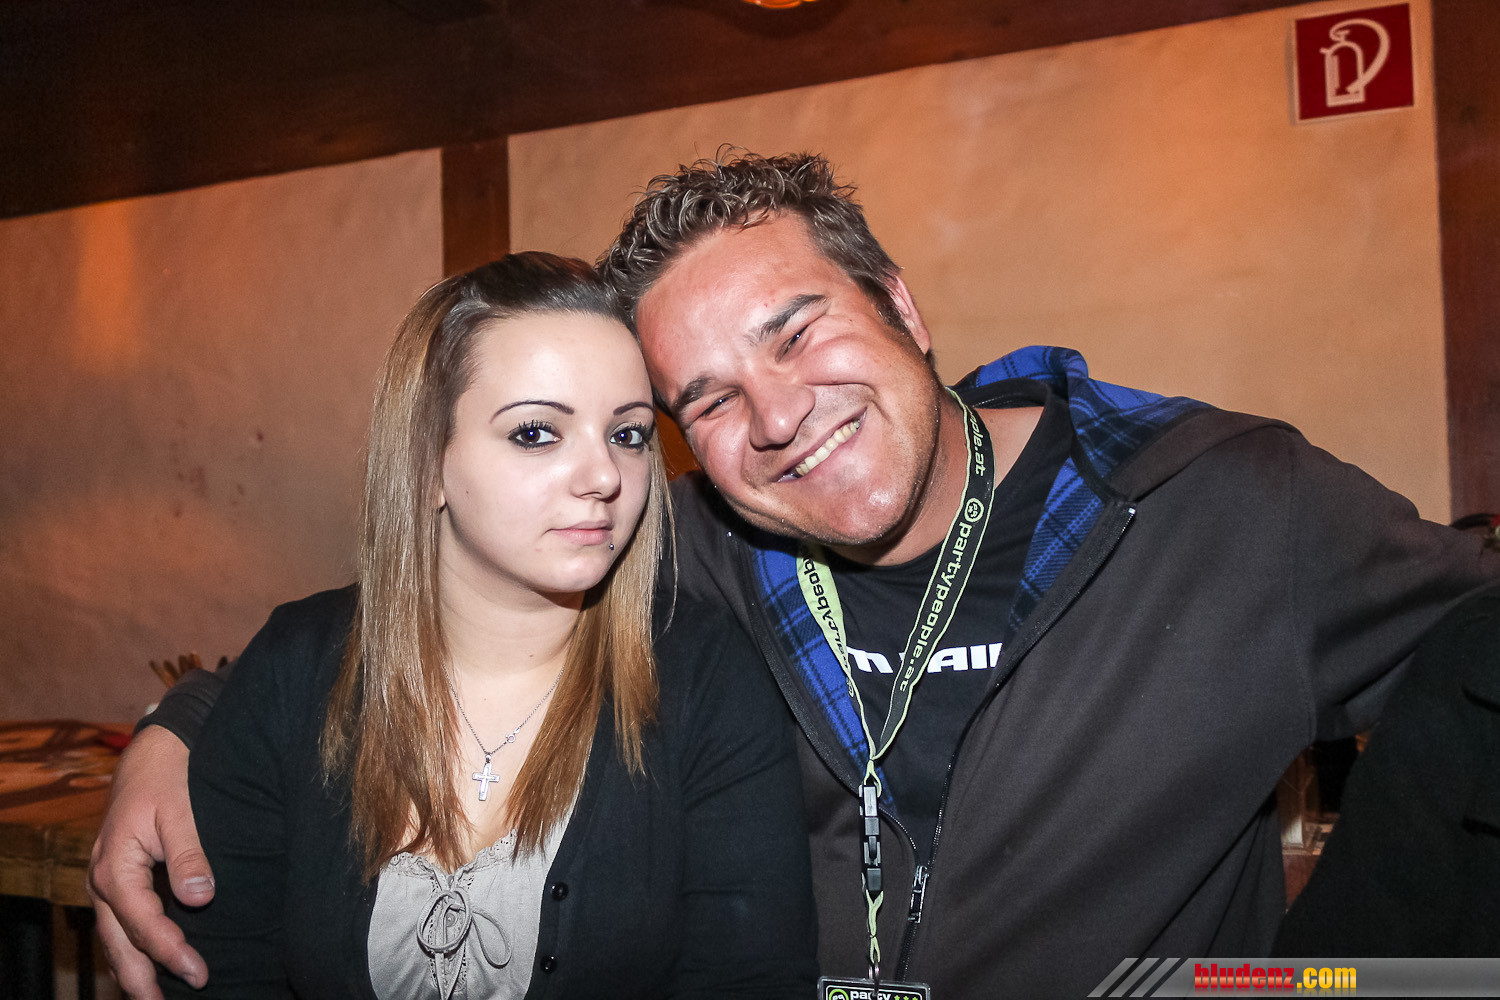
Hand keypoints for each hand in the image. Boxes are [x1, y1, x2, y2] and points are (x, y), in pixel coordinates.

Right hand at [88, 726, 211, 996]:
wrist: (155, 749)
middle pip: (119, 941)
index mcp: (115, 866)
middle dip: (141, 978)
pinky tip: (149, 963)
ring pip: (115, 935)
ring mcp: (107, 878)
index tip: (199, 974)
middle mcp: (103, 877)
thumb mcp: (183, 811)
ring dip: (133, 968)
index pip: (144, 923)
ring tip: (154, 998)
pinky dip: (133, 945)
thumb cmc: (169, 776)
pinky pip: (120, 920)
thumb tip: (199, 898)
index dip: (171, 952)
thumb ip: (190, 855)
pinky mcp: (119, 876)